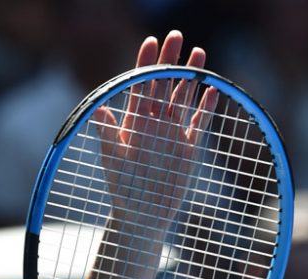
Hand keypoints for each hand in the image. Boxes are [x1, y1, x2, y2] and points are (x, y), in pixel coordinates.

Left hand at [94, 30, 217, 225]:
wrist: (141, 215)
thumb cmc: (122, 187)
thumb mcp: (112, 157)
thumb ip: (106, 132)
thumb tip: (96, 107)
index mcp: (133, 122)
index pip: (139, 85)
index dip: (145, 63)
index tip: (151, 41)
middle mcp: (154, 123)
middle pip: (163, 85)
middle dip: (169, 60)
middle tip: (177, 35)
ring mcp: (172, 134)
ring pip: (183, 98)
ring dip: (190, 77)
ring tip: (198, 52)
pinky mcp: (188, 148)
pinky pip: (200, 122)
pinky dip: (206, 107)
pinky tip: (212, 90)